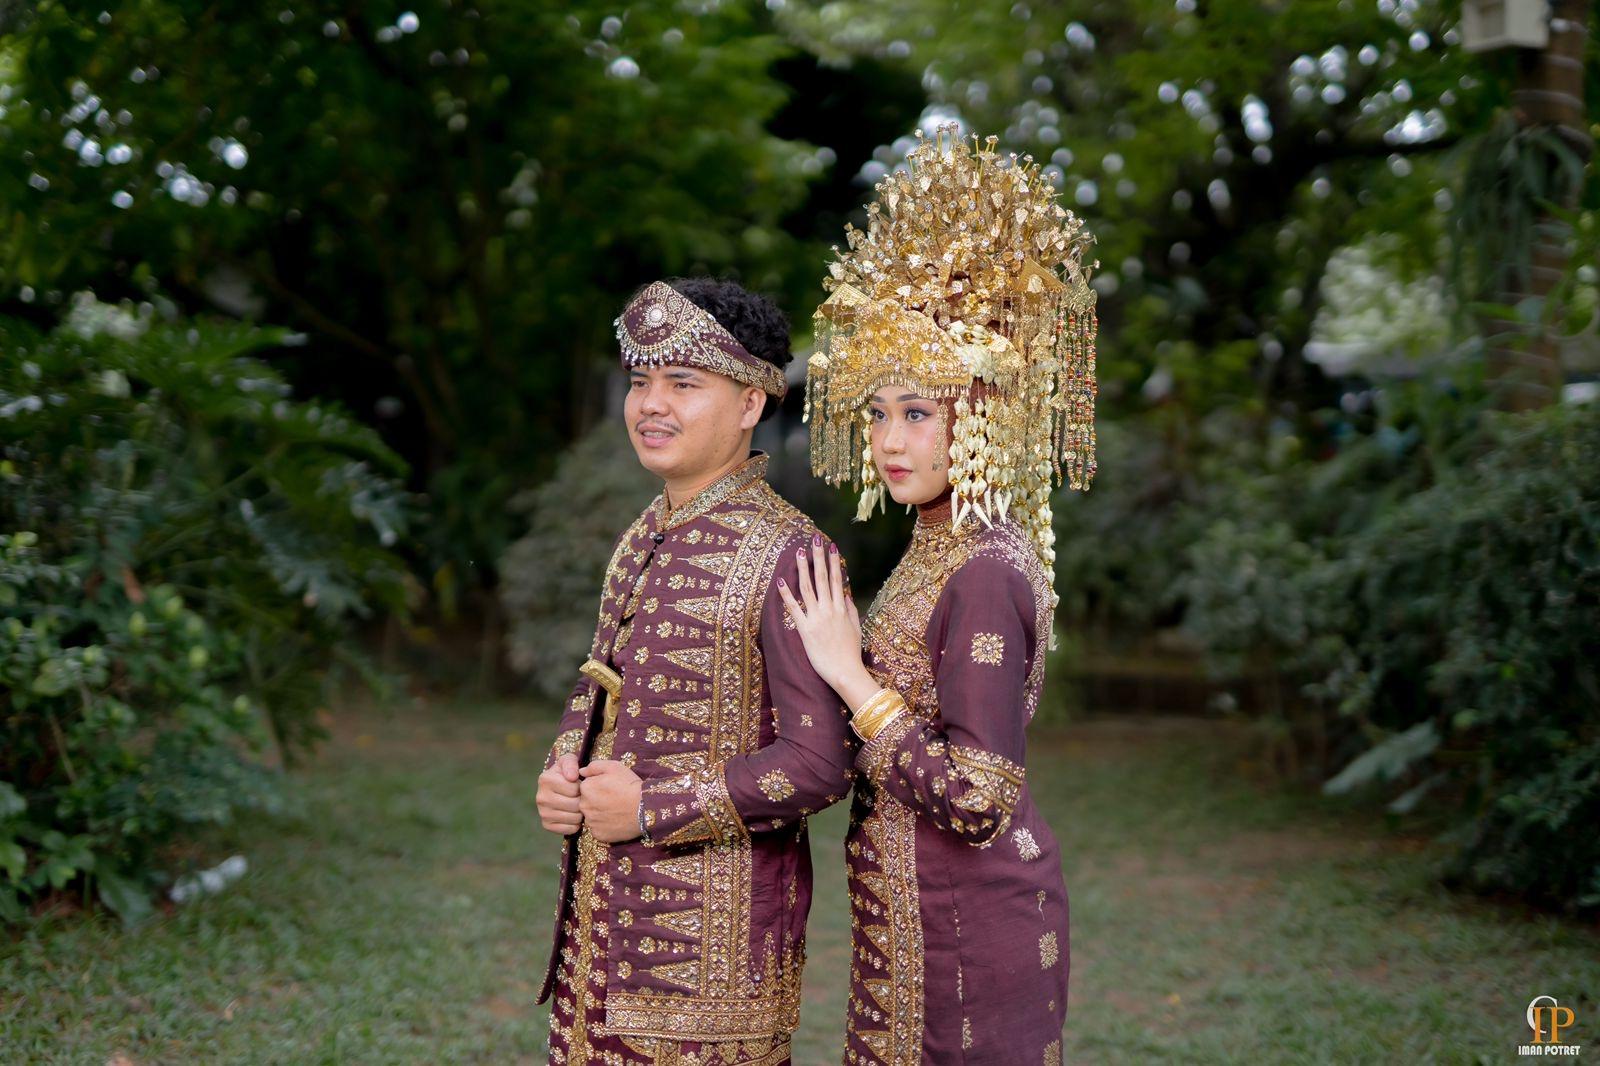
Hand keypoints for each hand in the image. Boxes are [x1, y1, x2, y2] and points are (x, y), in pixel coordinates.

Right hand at [536, 753, 582, 835]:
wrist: (558, 787)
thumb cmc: (567, 772)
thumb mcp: (569, 760)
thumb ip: (571, 763)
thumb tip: (571, 777)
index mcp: (545, 779)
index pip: (575, 789)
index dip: (582, 787)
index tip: (579, 784)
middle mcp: (540, 797)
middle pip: (574, 804)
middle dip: (582, 800)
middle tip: (581, 796)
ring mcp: (542, 812)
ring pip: (574, 818)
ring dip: (581, 813)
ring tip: (578, 804)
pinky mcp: (546, 825)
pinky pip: (569, 829)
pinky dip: (576, 824)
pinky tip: (573, 815)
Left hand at [578, 760, 642, 843]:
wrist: (645, 807)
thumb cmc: (630, 785)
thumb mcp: (614, 767)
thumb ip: (594, 766)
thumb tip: (582, 772)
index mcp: (586, 788)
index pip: (586, 786)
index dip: (598, 786)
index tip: (610, 788)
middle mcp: (583, 806)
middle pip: (586, 802)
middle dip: (596, 800)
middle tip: (614, 799)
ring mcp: (590, 822)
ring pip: (591, 816)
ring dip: (599, 813)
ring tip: (616, 810)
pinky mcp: (598, 834)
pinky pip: (597, 829)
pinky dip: (604, 826)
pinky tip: (616, 820)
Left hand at [776, 535, 873, 702]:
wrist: (845, 671)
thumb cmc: (850, 653)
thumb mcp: (856, 629)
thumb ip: (851, 610)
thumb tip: (846, 594)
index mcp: (842, 608)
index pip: (837, 579)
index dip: (834, 562)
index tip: (832, 547)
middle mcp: (829, 609)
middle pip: (823, 578)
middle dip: (818, 557)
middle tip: (814, 539)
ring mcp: (817, 618)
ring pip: (808, 588)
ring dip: (802, 569)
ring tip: (798, 552)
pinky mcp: (805, 629)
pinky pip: (794, 608)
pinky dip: (786, 594)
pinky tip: (780, 581)